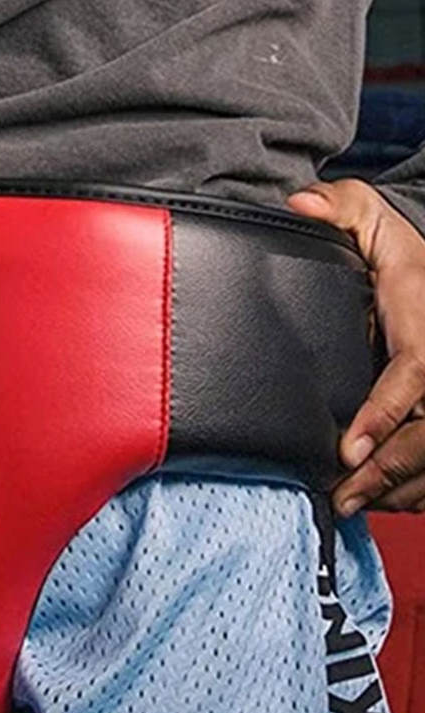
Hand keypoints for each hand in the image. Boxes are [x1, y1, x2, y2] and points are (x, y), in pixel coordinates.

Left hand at [286, 178, 424, 515]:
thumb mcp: (370, 214)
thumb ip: (339, 206)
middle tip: (343, 495)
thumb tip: (299, 207)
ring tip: (356, 506)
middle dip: (389, 467)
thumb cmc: (394, 247)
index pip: (415, 370)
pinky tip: (388, 501)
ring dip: (402, 484)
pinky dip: (418, 484)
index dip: (384, 413)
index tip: (347, 449)